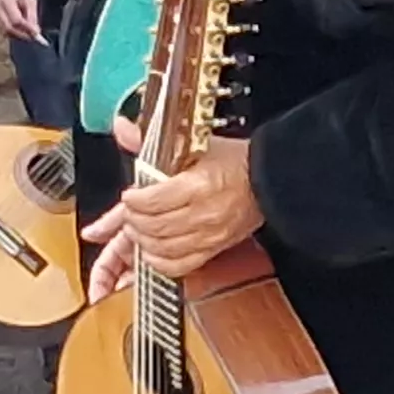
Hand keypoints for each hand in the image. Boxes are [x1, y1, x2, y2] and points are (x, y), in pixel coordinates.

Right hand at [0, 0, 41, 43]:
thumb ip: (32, 14)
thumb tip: (35, 31)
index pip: (16, 19)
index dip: (27, 28)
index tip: (36, 34)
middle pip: (9, 27)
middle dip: (22, 34)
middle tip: (33, 37)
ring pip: (6, 31)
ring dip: (18, 36)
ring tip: (29, 35)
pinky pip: (4, 31)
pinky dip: (14, 34)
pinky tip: (21, 33)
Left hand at [80, 127, 257, 284]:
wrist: (270, 181)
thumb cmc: (235, 162)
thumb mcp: (193, 144)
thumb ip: (150, 142)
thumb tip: (122, 128)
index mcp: (198, 185)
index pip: (153, 201)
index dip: (133, 201)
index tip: (129, 196)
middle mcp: (204, 214)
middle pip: (155, 226)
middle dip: (133, 220)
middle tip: (129, 212)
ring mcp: (209, 236)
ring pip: (163, 248)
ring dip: (142, 240)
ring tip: (137, 228)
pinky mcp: (213, 249)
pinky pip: (179, 266)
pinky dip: (159, 261)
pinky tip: (151, 250)